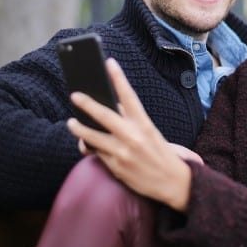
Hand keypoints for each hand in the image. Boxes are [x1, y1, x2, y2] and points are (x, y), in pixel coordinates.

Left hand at [67, 58, 192, 210]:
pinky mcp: (116, 168)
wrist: (174, 183)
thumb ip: (132, 122)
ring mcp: (123, 153)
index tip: (109, 63)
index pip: (129, 97)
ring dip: (79, 129)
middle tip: (75, 95)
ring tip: (71, 123)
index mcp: (145, 125)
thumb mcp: (151, 133)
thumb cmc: (161, 154)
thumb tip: (110, 110)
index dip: (119, 78)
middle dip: (87, 104)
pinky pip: (97, 154)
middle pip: (105, 116)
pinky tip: (84, 144)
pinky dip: (89, 147)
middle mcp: (133, 137)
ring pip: (93, 137)